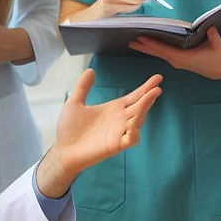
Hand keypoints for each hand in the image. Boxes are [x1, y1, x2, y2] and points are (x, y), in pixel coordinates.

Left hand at [35, 68, 162, 197]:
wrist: (63, 150)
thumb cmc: (70, 129)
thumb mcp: (75, 103)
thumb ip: (83, 87)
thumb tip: (91, 70)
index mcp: (114, 109)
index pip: (134, 96)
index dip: (145, 88)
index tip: (158, 78)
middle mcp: (120, 120)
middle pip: (140, 106)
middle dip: (149, 97)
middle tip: (157, 88)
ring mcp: (119, 133)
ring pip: (138, 120)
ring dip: (144, 109)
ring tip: (150, 97)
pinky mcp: (115, 145)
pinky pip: (131, 139)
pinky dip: (135, 132)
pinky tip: (134, 123)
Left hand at [129, 26, 220, 79]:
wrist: (219, 69)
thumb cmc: (217, 56)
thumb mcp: (217, 45)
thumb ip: (214, 37)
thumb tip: (211, 29)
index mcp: (185, 58)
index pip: (165, 50)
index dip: (153, 44)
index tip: (142, 39)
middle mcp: (177, 61)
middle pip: (158, 53)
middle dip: (144, 47)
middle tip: (130, 41)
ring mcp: (176, 62)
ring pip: (158, 54)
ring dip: (146, 49)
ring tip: (134, 43)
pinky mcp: (177, 61)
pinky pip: (162, 54)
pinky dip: (154, 49)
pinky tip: (146, 45)